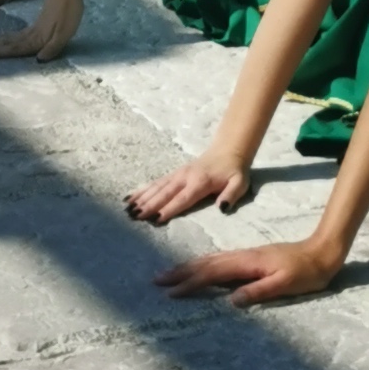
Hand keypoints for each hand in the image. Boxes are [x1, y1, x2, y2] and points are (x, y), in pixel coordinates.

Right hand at [124, 153, 252, 223]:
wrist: (228, 150)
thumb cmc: (234, 171)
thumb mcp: (239, 183)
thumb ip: (231, 195)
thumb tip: (222, 208)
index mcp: (200, 182)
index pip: (182, 198)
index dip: (169, 208)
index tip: (155, 218)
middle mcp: (185, 177)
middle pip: (165, 193)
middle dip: (149, 205)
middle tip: (135, 216)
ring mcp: (178, 174)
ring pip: (157, 187)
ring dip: (142, 197)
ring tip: (128, 209)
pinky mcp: (174, 174)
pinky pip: (156, 182)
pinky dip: (143, 189)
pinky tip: (131, 197)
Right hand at [157, 235, 341, 308]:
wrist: (321, 252)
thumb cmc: (306, 272)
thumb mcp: (286, 284)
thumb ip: (259, 291)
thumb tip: (231, 301)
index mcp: (248, 263)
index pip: (213, 273)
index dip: (191, 283)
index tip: (171, 292)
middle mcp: (242, 256)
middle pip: (205, 263)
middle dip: (180, 272)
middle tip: (157, 281)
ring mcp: (245, 256)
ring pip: (210, 260)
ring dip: (188, 267)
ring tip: (169, 274)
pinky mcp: (249, 259)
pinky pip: (218, 261)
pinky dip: (202, 264)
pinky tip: (198, 268)